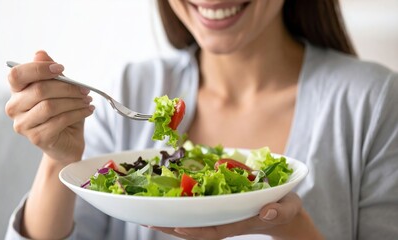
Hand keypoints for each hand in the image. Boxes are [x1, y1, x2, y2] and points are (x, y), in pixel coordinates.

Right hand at [5, 51, 94, 163]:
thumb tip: (40, 53)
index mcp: (17, 92)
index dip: (39, 69)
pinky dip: (78, 113)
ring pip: (50, 106)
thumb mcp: (60, 90)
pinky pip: (59, 121)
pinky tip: (88, 110)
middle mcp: (14, 108)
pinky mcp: (37, 138)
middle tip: (85, 90)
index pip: (17, 74)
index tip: (62, 69)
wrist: (67, 143)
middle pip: (39, 90)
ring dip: (74, 101)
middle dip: (67, 88)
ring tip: (88, 100)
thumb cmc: (62, 113)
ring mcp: (23, 125)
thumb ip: (50, 73)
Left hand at [152, 192, 322, 239]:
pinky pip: (199, 213)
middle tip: (149, 221)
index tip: (177, 227)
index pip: (215, 231)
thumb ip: (280, 211)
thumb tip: (266, 212)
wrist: (283, 212)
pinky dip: (182, 210)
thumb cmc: (286, 208)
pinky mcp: (221, 210)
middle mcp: (227, 222)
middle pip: (197, 229)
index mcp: (240, 223)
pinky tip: (167, 205)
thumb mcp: (288, 207)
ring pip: (194, 223)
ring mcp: (222, 217)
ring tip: (149, 216)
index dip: (196, 231)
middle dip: (173, 227)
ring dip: (172, 220)